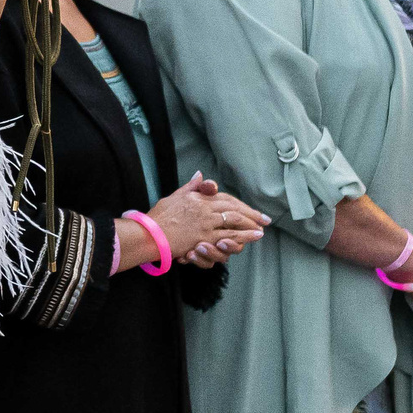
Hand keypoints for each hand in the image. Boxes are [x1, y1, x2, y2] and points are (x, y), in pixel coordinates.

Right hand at [146, 173, 268, 268]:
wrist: (148, 233)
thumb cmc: (158, 217)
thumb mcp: (174, 197)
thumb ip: (191, 187)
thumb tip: (200, 174)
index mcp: (197, 198)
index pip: (224, 198)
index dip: (239, 204)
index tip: (250, 209)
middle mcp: (204, 208)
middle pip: (233, 208)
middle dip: (250, 214)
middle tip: (264, 219)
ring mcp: (205, 222)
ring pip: (234, 221)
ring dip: (250, 225)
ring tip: (261, 229)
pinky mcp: (204, 236)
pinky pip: (227, 236)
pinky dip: (243, 236)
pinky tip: (252, 237)